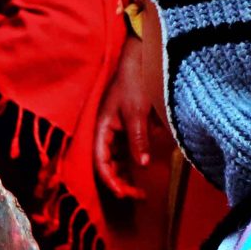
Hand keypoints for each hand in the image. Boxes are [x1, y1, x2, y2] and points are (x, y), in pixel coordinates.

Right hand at [92, 0, 168, 200]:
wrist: (141, 53)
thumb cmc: (134, 77)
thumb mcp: (136, 109)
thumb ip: (138, 137)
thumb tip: (141, 164)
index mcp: (102, 127)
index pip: (102, 163)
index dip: (112, 181)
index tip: (127, 194)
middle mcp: (107, 130)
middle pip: (110, 165)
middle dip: (123, 182)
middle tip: (141, 196)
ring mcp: (118, 127)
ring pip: (120, 159)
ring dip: (130, 172)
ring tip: (143, 186)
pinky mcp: (129, 123)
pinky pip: (131, 146)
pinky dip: (138, 155)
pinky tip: (149, 158)